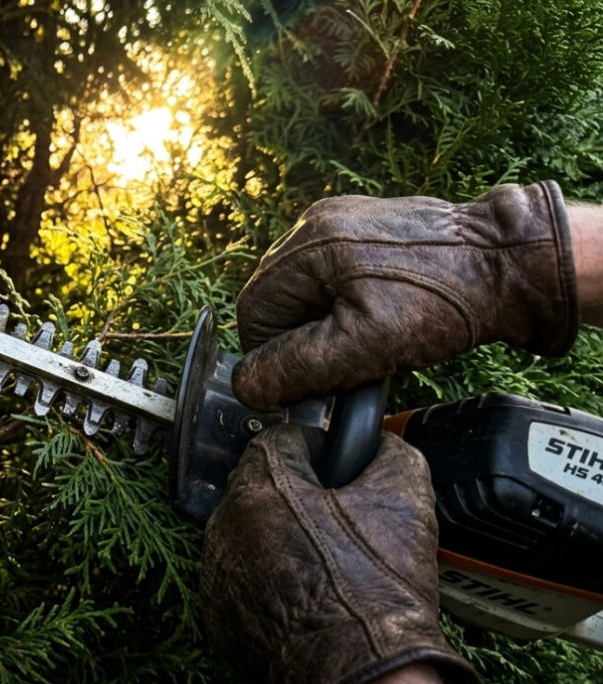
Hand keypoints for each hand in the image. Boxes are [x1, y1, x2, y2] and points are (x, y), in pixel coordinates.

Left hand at [199, 424, 480, 683]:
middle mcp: (226, 522)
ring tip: (323, 564)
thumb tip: (378, 442)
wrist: (361, 673)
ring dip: (277, 539)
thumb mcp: (405, 499)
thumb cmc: (377, 591)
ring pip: (246, 533)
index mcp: (264, 485)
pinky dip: (265, 582)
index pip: (279, 439)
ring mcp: (216, 569)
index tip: (335, 470)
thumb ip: (388, 452)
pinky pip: (239, 579)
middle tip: (336, 521)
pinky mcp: (216, 611)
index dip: (315, 450)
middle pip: (258, 487)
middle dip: (295, 496)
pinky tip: (303, 595)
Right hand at [232, 181, 577, 410]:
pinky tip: (377, 317)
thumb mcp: (363, 347)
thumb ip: (296, 368)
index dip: (271, 357)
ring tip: (364, 342)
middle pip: (276, 299)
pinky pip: (332, 272)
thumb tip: (248, 385)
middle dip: (299, 339)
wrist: (514, 264)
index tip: (305, 382)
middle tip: (340, 366)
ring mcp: (342, 219)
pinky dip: (344, 302)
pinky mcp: (367, 226)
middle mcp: (316, 223)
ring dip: (322, 323)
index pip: (252, 313)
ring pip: (304, 288)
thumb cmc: (448, 301)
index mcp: (307, 245)